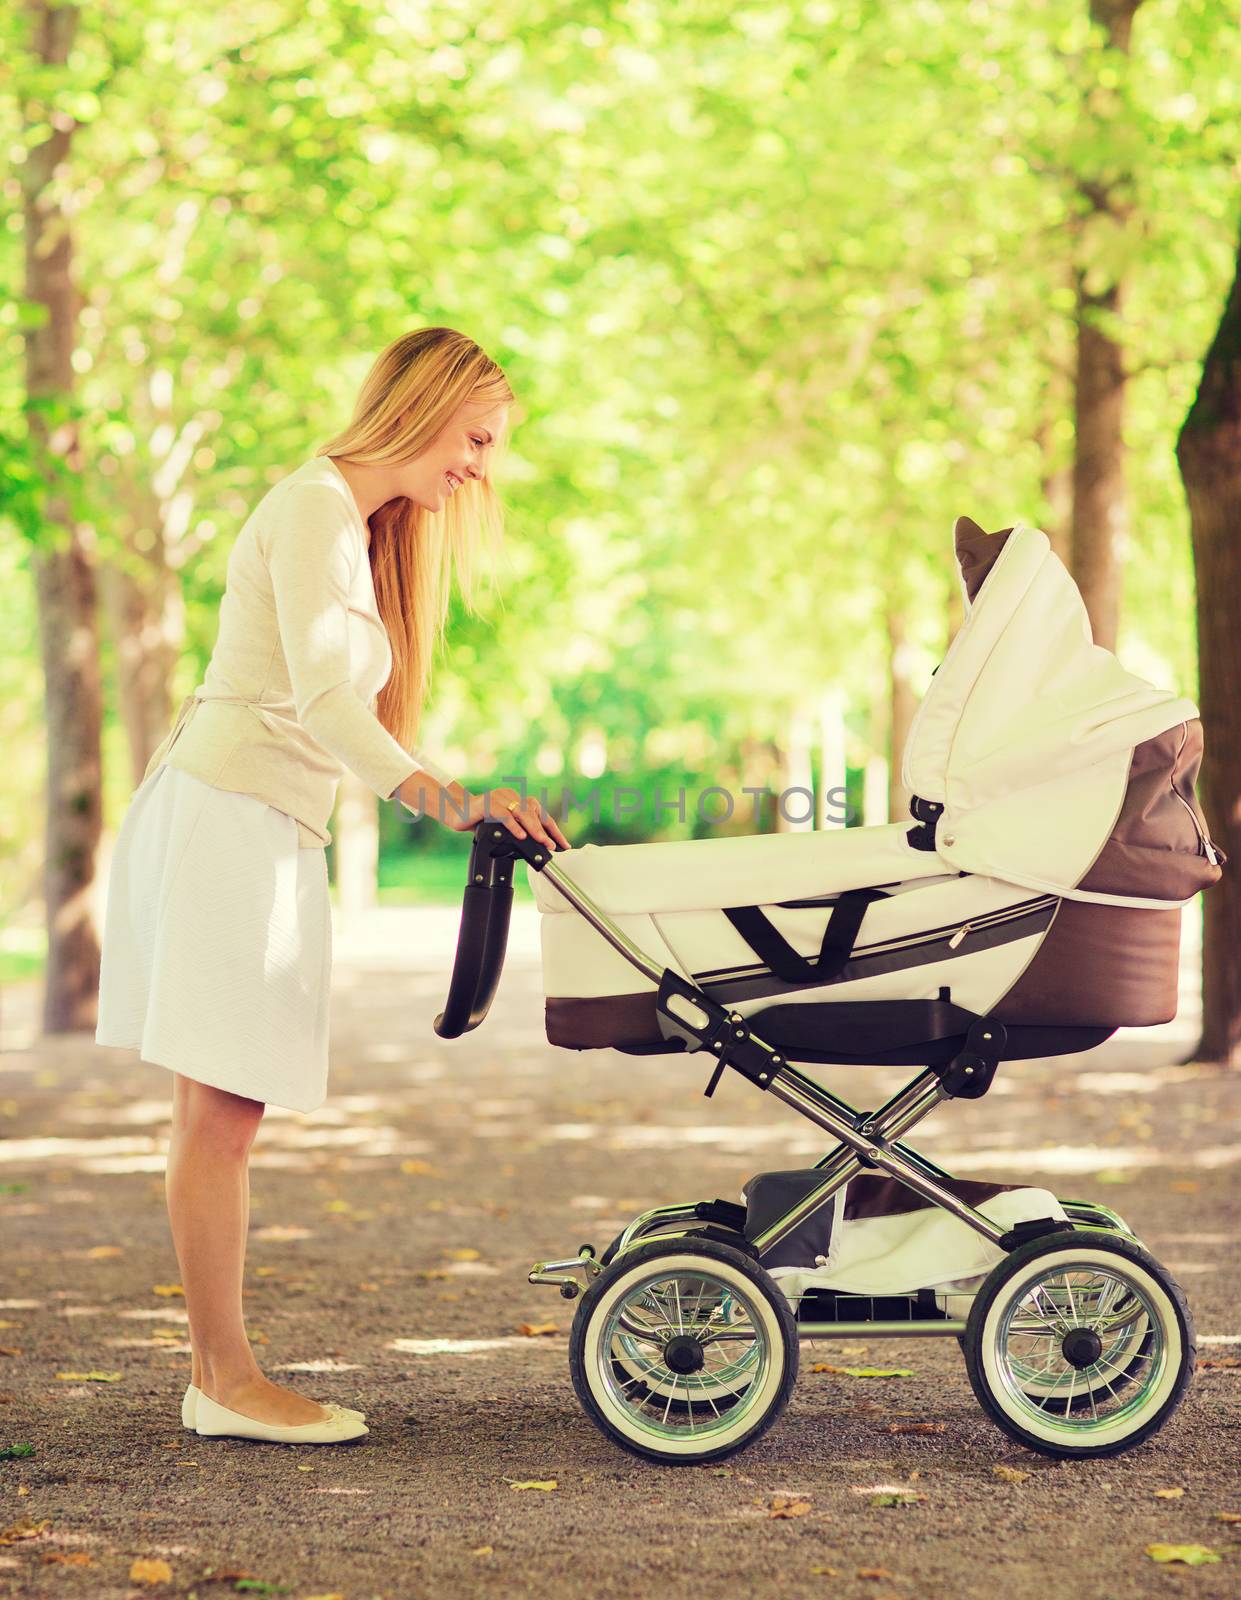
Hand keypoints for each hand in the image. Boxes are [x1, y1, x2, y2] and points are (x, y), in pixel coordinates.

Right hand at [456, 787, 572, 850]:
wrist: (456, 812)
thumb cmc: (479, 820)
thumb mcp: (503, 826)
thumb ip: (518, 829)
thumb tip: (537, 845)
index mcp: (516, 799)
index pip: (540, 813)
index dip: (553, 829)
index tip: (563, 844)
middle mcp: (510, 795)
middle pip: (534, 812)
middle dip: (545, 831)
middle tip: (552, 845)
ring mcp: (498, 798)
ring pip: (522, 812)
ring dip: (534, 829)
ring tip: (541, 841)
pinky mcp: (487, 804)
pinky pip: (504, 815)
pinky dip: (514, 826)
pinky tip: (521, 835)